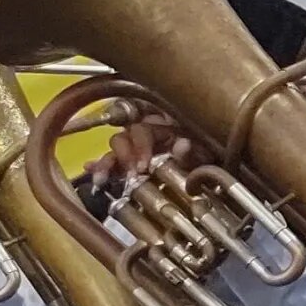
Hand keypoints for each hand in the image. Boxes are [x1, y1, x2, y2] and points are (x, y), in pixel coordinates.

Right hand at [83, 112, 212, 186]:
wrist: (212, 173)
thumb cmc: (210, 157)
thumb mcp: (207, 154)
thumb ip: (194, 151)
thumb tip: (183, 145)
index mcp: (165, 127)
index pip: (143, 130)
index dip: (140, 147)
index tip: (142, 167)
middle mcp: (148, 133)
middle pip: (124, 137)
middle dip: (124, 156)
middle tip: (131, 175)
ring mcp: (138, 148)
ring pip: (115, 148)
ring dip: (107, 163)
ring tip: (102, 179)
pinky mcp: (132, 163)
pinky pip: (111, 160)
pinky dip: (101, 166)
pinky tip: (93, 172)